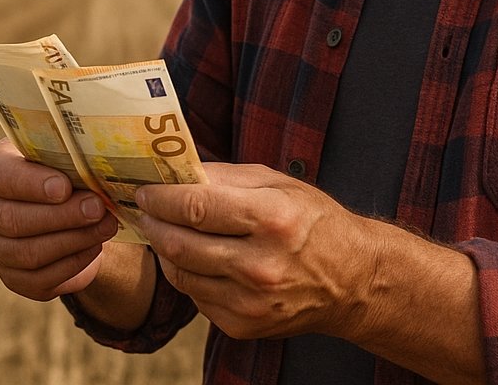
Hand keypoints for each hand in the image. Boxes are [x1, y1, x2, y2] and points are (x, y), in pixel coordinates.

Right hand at [0, 137, 119, 300]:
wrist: (72, 207)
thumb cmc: (67, 169)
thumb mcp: (66, 153)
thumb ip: (72, 154)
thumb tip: (96, 167)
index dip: (30, 184)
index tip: (64, 187)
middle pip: (11, 219)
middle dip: (60, 216)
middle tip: (97, 208)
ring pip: (27, 253)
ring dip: (73, 240)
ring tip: (106, 226)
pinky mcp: (13, 277)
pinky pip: (40, 279)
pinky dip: (73, 263)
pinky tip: (95, 246)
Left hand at [133, 162, 378, 340]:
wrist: (353, 280)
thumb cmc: (315, 222)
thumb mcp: (279, 184)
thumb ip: (225, 177)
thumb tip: (176, 171)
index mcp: (273, 218)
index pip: (196, 206)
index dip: (161, 197)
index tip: (144, 189)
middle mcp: (261, 264)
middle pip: (180, 243)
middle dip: (153, 223)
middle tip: (144, 209)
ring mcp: (251, 301)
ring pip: (181, 273)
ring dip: (163, 249)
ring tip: (163, 231)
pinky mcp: (243, 326)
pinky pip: (196, 296)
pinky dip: (186, 274)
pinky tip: (193, 258)